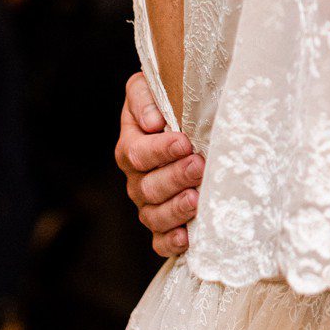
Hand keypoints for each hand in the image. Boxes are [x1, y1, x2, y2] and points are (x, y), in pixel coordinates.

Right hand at [116, 72, 202, 257]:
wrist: (188, 123)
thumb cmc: (170, 103)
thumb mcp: (152, 87)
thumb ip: (144, 96)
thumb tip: (151, 121)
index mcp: (131, 146)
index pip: (139, 152)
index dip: (160, 150)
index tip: (184, 142)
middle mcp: (136, 178)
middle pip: (147, 186)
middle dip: (174, 177)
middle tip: (198, 166)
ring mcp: (148, 204)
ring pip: (153, 216)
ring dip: (175, 210)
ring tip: (196, 200)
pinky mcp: (163, 225)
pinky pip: (160, 241)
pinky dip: (171, 242)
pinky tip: (187, 238)